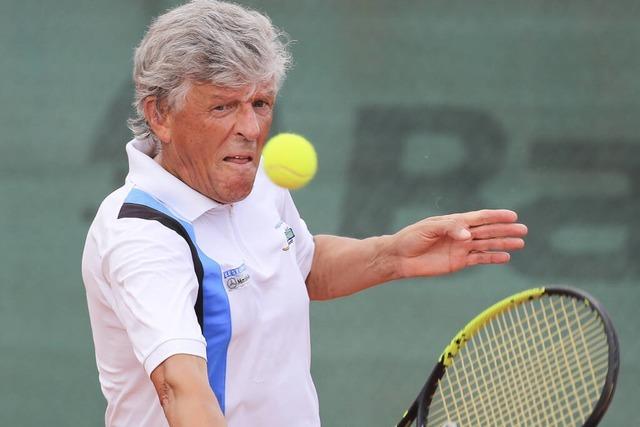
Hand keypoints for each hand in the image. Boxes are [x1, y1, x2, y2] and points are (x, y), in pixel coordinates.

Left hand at [389, 209, 526, 277]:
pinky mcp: (458, 262)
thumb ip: (450, 229)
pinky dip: (492, 258)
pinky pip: (479, 259)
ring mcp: (461, 248)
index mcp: (455, 222)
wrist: (400, 257)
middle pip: (487, 231)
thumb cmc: (412, 238)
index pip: (480, 217)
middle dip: (505, 230)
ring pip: (487, 245)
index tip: (512, 215)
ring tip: (520, 243)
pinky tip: (506, 257)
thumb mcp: (429, 228)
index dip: (496, 216)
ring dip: (503, 244)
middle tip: (523, 230)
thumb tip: (468, 235)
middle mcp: (461, 234)